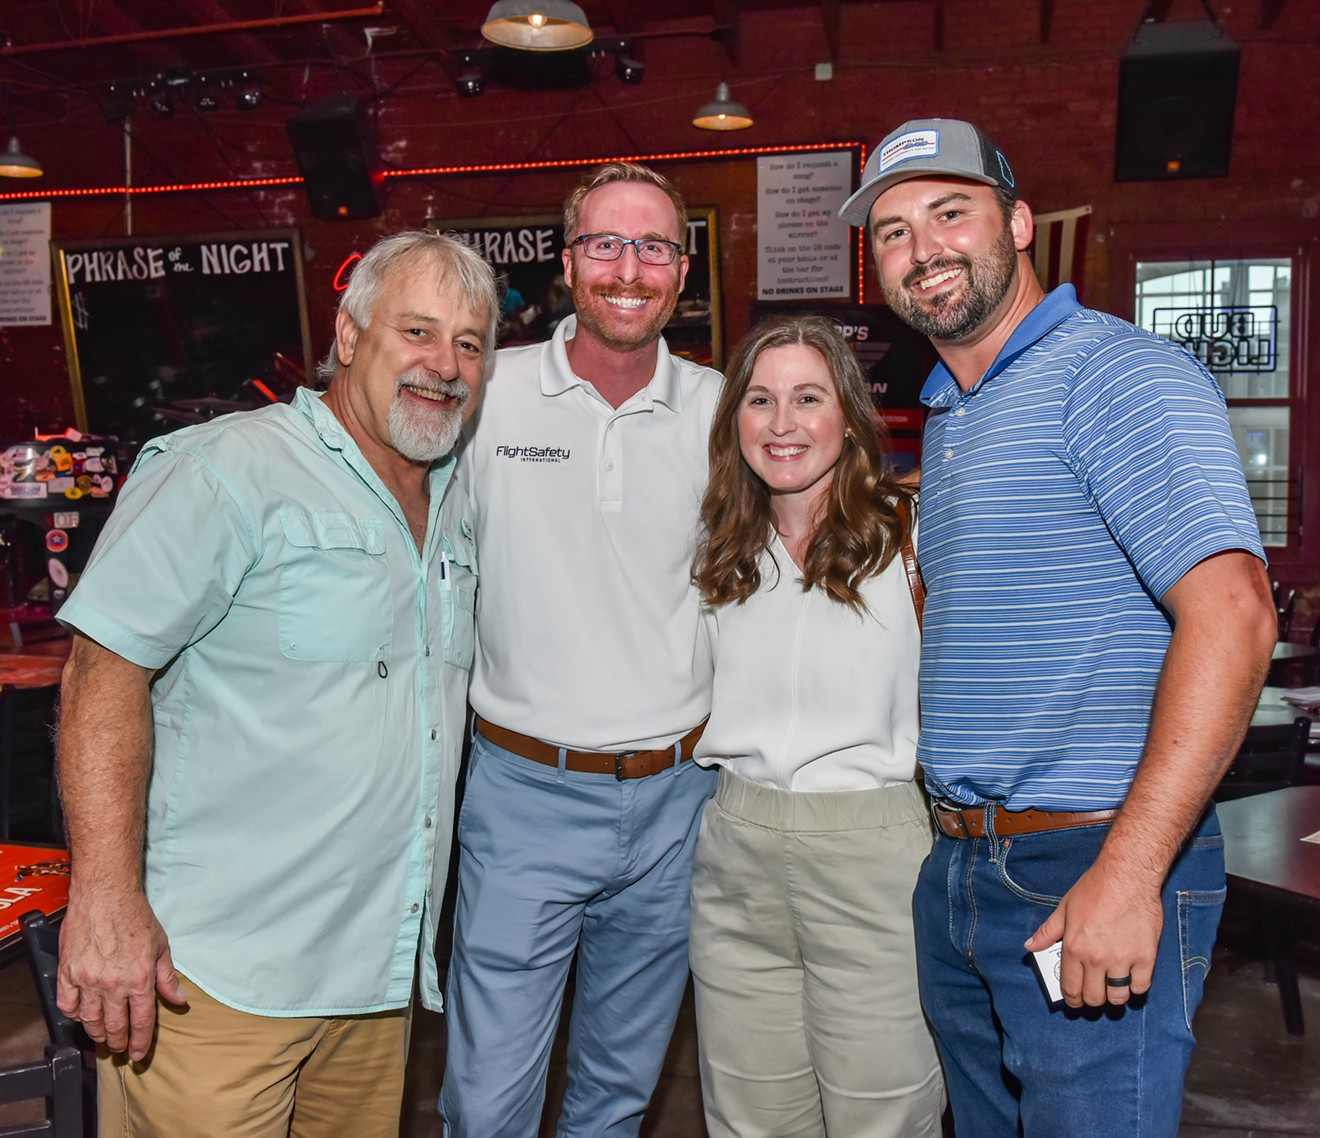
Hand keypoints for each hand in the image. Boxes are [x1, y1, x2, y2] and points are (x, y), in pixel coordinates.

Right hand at [56, 888, 186, 1060]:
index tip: (138, 1053)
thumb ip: (168, 976)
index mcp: (140, 978)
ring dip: (96, 1033)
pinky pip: (67, 1005)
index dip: (141, 1042)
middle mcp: (113, 984)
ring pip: (90, 1020)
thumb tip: (178, 999)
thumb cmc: (134, 915)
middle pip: (115, 1026)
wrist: (105, 895)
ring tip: (102, 1037)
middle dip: (118, 1043)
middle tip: (119, 1049)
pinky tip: (81, 1015)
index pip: (142, 1021)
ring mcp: (88, 980)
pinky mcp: (68, 972)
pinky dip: (73, 1014)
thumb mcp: (161, 945)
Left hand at [1023, 860, 1162, 1007]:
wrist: (1127, 876)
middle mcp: (1097, 958)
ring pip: (1118, 997)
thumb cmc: (1094, 889)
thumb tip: (1030, 946)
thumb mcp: (1064, 908)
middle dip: (1091, 1000)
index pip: (1070, 988)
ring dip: (1114, 997)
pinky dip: (1135, 987)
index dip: (1071, 999)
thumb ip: (1048, 931)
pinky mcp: (1146, 957)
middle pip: (1094, 998)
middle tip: (1093, 994)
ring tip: (1112, 989)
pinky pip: (1141, 987)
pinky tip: (1131, 979)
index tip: (1074, 1001)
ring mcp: (1122, 959)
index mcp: (1073, 948)